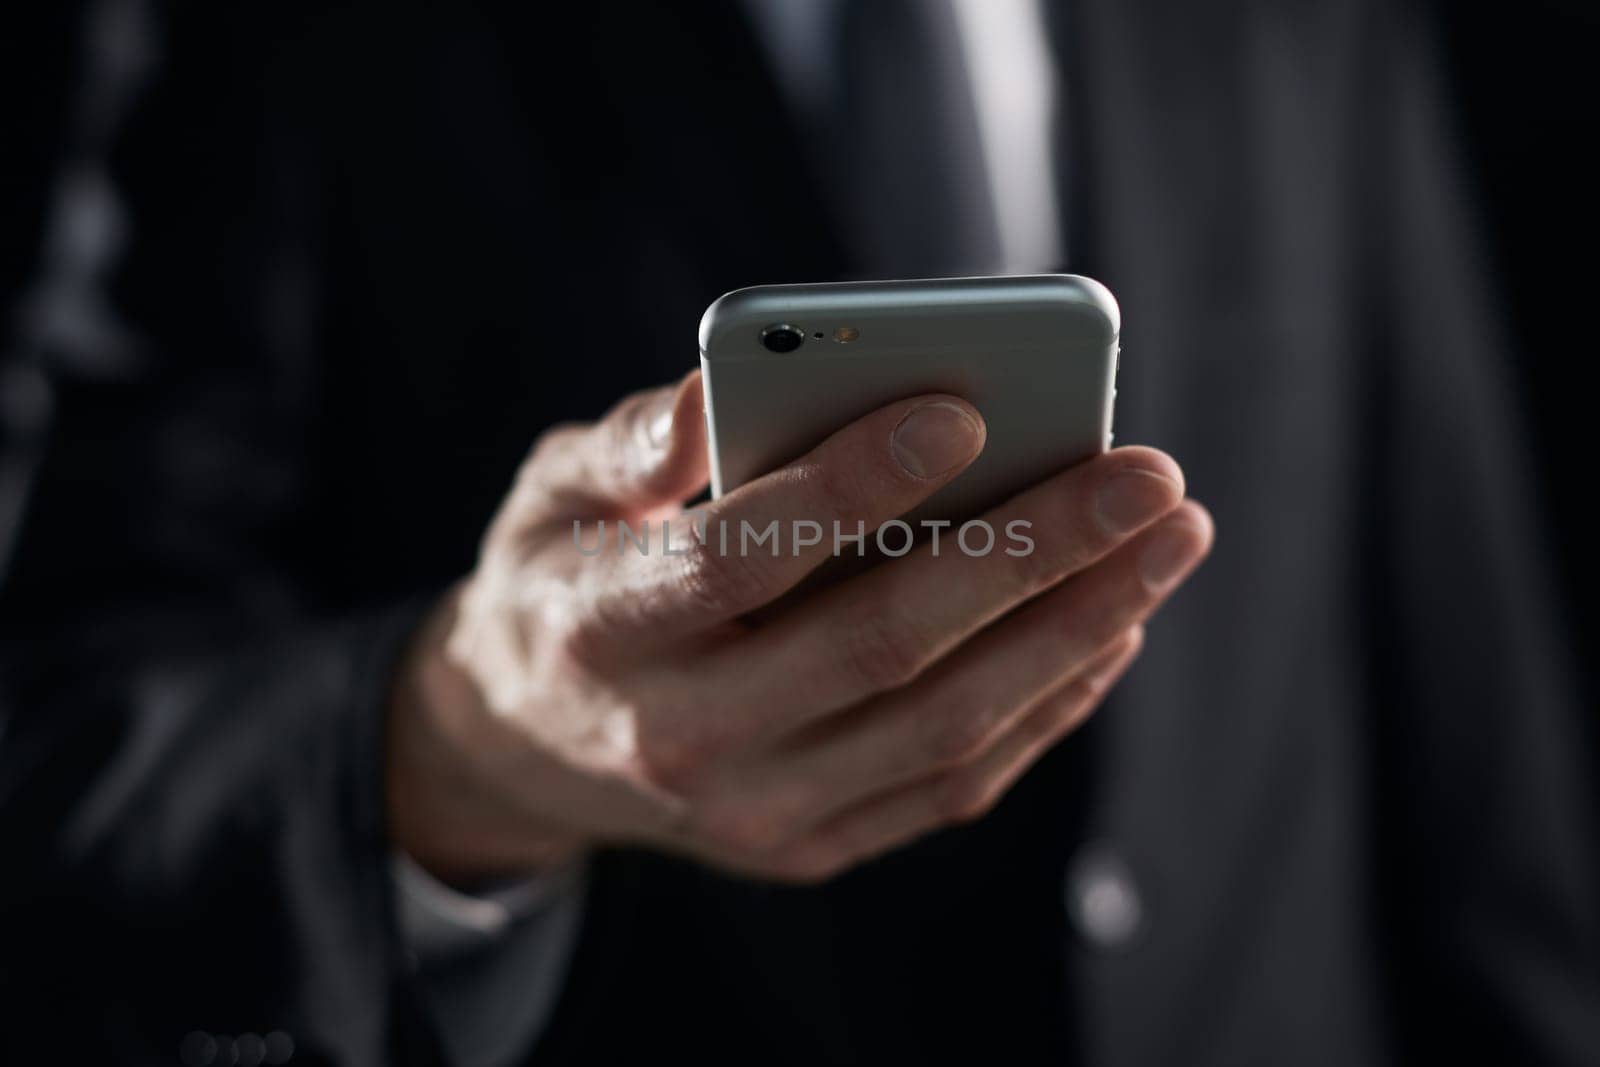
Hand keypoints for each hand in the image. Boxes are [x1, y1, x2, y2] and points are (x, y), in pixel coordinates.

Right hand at [387, 371, 1211, 884]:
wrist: (534, 746)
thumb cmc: (564, 579)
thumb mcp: (555, 489)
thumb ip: (634, 440)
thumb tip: (731, 384)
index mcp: (600, 628)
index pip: (741, 558)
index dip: (851, 486)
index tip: (964, 409)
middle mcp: (678, 738)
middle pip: (877, 647)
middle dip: (1027, 554)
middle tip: (1146, 476)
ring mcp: (754, 810)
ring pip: (943, 726)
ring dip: (1074, 629)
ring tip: (1168, 540)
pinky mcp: (812, 845)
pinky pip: (952, 782)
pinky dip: (1046, 702)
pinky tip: (1112, 622)